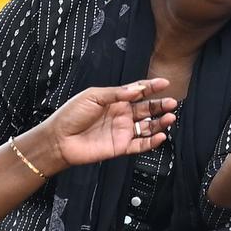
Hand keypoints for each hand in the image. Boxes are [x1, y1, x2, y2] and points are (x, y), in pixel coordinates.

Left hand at [44, 78, 177, 169]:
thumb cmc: (71, 115)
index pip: (138, 92)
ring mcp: (122, 131)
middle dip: (160, 105)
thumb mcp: (93, 96)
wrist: (59, 139)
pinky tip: (160, 136)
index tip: (164, 83)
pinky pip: (141, 144)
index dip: (151, 87)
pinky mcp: (121, 147)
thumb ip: (116, 94)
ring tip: (169, 118)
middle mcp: (121, 115)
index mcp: (115, 100)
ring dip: (160, 123)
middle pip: (147, 109)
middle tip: (171, 102)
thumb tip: (137, 89)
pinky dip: (152, 141)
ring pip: (147, 127)